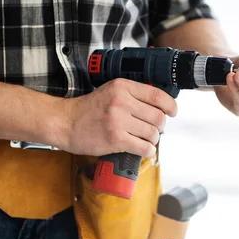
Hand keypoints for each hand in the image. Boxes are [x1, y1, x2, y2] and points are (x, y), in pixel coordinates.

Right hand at [55, 79, 176, 157]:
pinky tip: (143, 150)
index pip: (157, 94)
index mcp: (122, 87)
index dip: (170, 105)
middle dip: (160, 126)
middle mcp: (121, 102)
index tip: (173, 112)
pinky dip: (148, 151)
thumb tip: (159, 104)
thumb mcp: (111, 91)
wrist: (66, 122)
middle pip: (158, 117)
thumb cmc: (89, 109)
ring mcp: (118, 121)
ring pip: (153, 134)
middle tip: (153, 129)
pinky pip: (143, 147)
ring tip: (145, 140)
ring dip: (153, 140)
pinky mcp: (115, 139)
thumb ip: (132, 94)